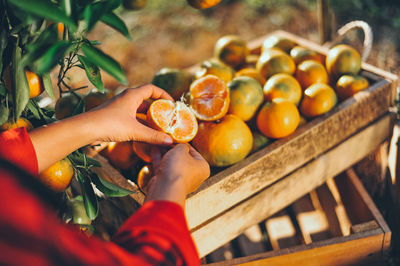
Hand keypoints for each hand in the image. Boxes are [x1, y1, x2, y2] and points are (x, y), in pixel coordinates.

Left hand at [30, 84, 173, 171]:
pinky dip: (140, 123)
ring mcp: (119, 107)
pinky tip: (144, 133)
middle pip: (146, 99)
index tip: (172, 104)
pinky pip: (132, 117)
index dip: (163, 95)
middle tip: (167, 117)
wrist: (85, 129)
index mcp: (132, 95)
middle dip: (157, 108)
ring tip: (158, 127)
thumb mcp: (134, 131)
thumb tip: (170, 142)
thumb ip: (153, 136)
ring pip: (138, 110)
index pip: (152, 88)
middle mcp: (126, 98)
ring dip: (148, 117)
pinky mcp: (114, 116)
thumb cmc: (110, 124)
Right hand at [144, 144, 209, 206]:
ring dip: (165, 153)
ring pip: (172, 163)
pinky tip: (154, 149)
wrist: (165, 188)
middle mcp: (193, 176)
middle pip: (182, 158)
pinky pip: (164, 168)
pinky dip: (159, 159)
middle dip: (172, 148)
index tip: (176, 138)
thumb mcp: (181, 150)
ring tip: (159, 142)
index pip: (194, 152)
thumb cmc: (178, 169)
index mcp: (202, 168)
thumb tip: (178, 144)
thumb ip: (181, 145)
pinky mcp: (168, 183)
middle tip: (166, 140)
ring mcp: (180, 180)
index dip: (183, 143)